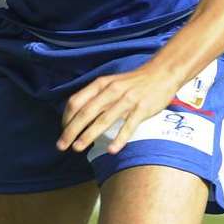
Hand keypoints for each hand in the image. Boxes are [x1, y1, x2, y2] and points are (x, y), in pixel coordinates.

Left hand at [57, 64, 181, 154]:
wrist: (162, 73)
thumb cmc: (132, 82)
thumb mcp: (109, 83)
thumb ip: (95, 97)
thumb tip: (77, 115)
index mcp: (100, 85)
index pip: (76, 102)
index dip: (66, 118)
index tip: (62, 132)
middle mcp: (111, 91)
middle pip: (85, 113)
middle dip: (71, 130)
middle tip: (61, 145)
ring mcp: (127, 100)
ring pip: (103, 120)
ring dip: (88, 135)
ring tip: (78, 148)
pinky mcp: (143, 108)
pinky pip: (129, 126)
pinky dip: (119, 138)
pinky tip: (111, 150)